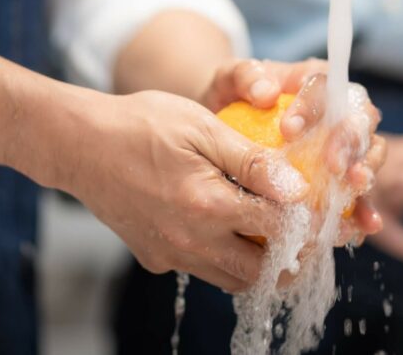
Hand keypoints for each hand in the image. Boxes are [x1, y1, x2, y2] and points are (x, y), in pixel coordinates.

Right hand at [58, 89, 308, 292]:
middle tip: (308, 236)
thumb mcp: (202, 127)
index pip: (280, 230)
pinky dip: (222, 258)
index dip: (309, 222)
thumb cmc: (140, 124)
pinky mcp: (154, 258)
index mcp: (209, 206)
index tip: (323, 212)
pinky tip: (226, 228)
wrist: (79, 143)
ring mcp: (170, 255)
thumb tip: (297, 188)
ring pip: (233, 279)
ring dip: (259, 264)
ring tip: (274, 235)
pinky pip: (201, 270)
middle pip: (262, 272)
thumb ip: (252, 160)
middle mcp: (191, 241)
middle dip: (292, 258)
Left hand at [200, 60, 384, 242]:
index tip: (287, 130)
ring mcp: (346, 146)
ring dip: (366, 173)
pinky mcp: (343, 179)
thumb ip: (246, 77)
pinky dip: (365, 211)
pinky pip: (361, 196)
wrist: (228, 127)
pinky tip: (362, 228)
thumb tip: (266, 92)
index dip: (313, 108)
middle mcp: (340, 111)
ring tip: (355, 189)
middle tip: (332, 165)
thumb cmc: (234, 98)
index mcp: (316, 81)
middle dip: (350, 143)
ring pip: (369, 156)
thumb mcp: (231, 79)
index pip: (326, 86)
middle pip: (360, 121)